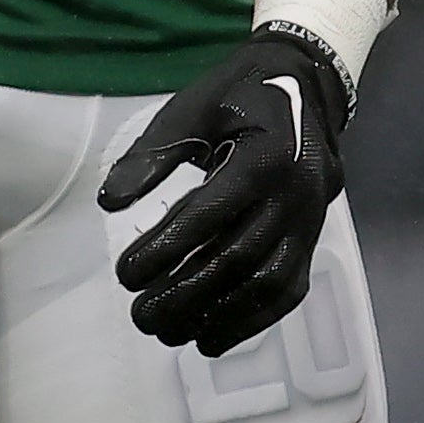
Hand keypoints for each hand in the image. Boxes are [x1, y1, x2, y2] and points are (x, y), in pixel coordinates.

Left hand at [99, 28, 349, 354]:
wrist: (307, 84)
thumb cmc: (242, 93)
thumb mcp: (194, 106)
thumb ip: (154, 153)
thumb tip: (111, 202)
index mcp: (266, 155)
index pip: (211, 214)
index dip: (166, 248)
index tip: (126, 274)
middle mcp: (296, 194)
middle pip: (239, 258)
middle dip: (186, 295)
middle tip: (140, 316)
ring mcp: (310, 221)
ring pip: (268, 284)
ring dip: (217, 317)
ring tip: (169, 333)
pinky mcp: (312, 239)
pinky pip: (288, 290)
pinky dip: (250, 321)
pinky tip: (211, 338)